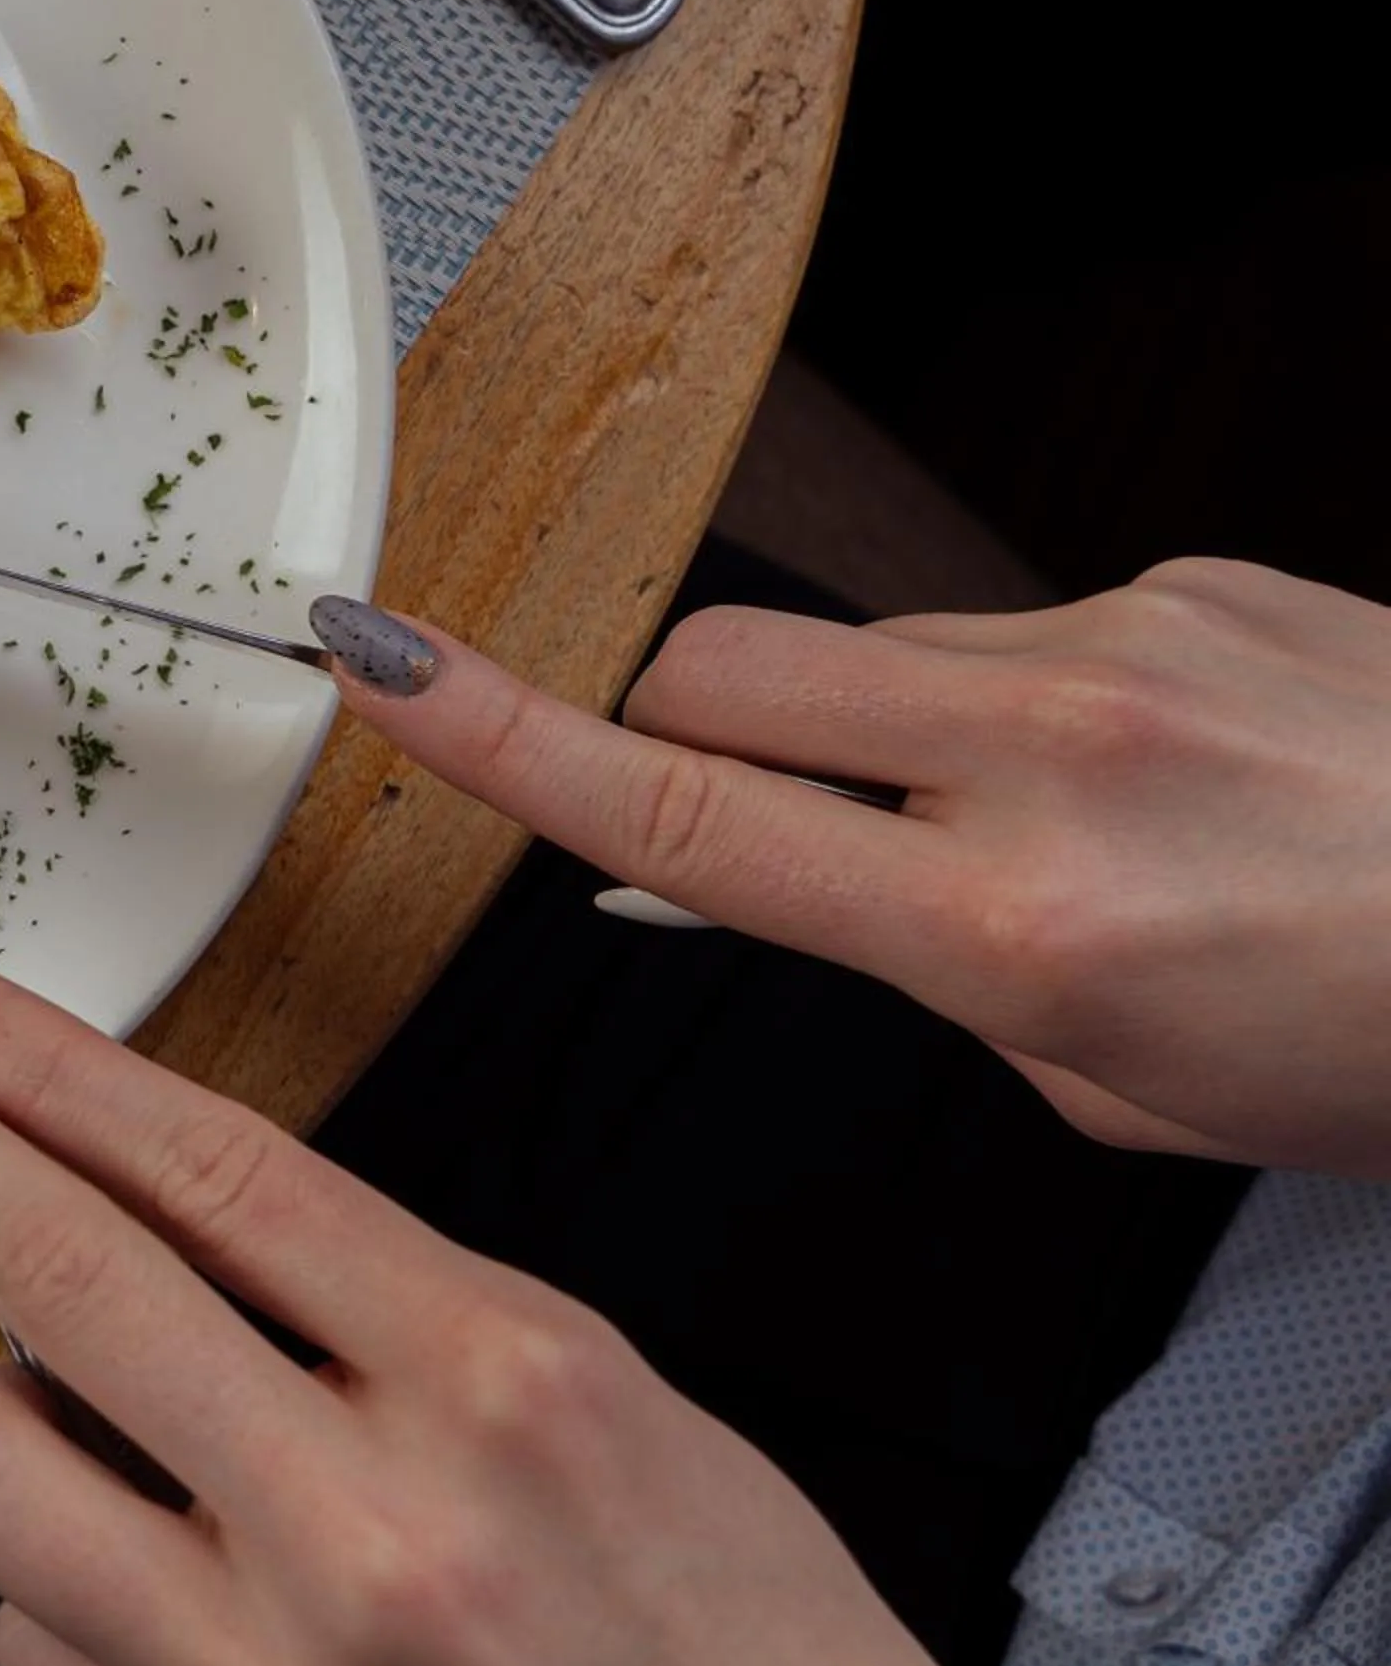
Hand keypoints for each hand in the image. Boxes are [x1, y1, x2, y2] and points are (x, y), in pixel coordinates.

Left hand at [0, 972, 1081, 1665]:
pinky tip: (183, 1608)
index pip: (208, 1168)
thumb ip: (393, 1302)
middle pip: (59, 1279)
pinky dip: (71, 1600)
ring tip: (118, 1436)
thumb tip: (172, 1207)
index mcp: (504, 1391)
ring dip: (8, 1416)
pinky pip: (32, 1661)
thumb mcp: (625, 1407)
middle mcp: (378, 1546)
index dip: (42, 1061)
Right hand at [311, 557, 1390, 1173]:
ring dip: (881, 730)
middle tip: (754, 810)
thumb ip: (926, 973)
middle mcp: (1055, 753)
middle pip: (722, 669)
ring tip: (1038, 824)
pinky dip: (1023, 704)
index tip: (375, 662)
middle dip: (681, 727)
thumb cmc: (1387, 1044)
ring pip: (868, 649)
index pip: (675, 805)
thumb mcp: (1119, 1091)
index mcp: (1018, 925)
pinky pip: (1012, 623)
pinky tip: (1143, 774)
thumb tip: (768, 878)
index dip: (490, 734)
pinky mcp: (1186, 575)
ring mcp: (1123, 637)